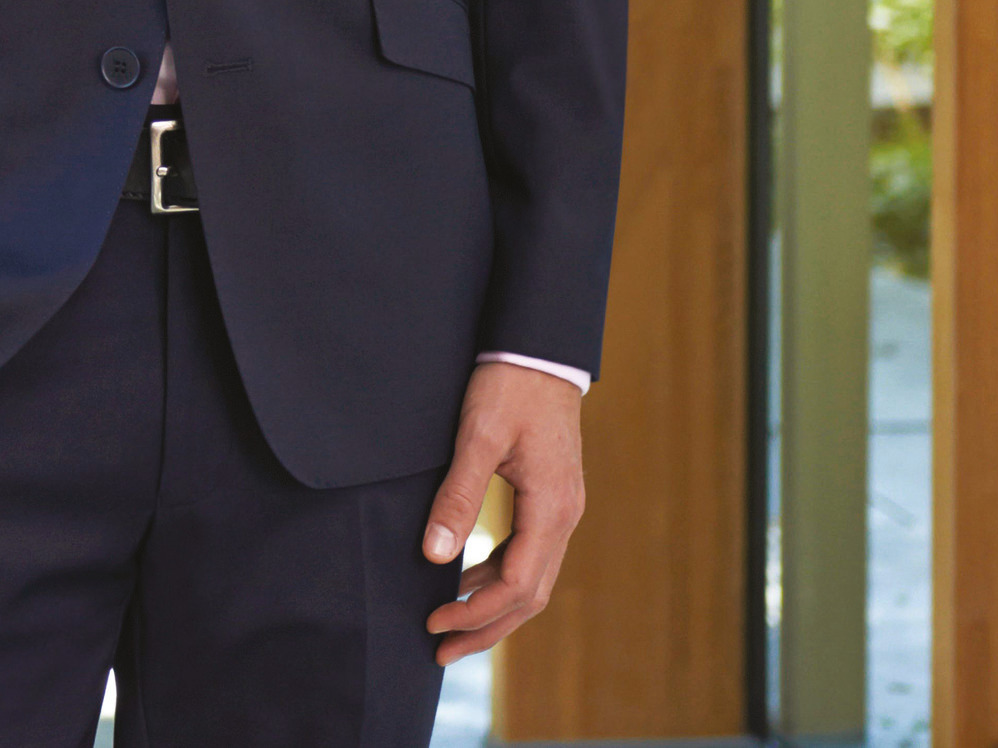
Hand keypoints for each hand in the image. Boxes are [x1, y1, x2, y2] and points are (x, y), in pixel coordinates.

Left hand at [420, 361, 584, 663]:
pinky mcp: (551, 499)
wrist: (540, 348)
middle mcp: (564, 517)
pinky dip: (501, 577)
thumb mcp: (477, 436)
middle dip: (485, 627)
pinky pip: (531, 555)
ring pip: (533, 580)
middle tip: (439, 650)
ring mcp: (562, 509)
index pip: (517, 585)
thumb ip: (458, 495)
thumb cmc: (508, 385)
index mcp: (551, 508)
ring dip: (493, 608)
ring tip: (450, 624)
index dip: (474, 612)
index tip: (433, 624)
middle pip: (530, 597)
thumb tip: (434, 555)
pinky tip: (470, 578)